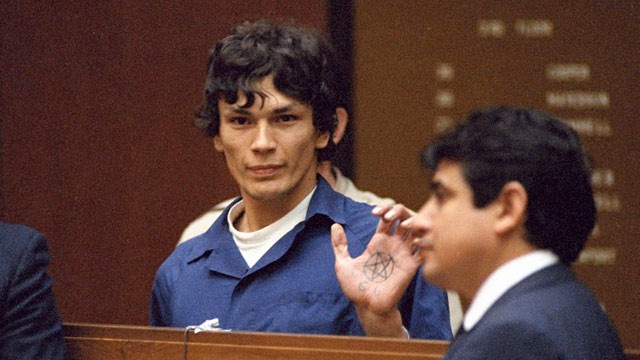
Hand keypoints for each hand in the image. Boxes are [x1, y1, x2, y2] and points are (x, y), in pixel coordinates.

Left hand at [331, 204, 420, 336]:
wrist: (368, 307)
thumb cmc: (356, 288)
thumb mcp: (343, 263)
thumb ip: (340, 244)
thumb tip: (335, 225)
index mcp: (378, 241)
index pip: (387, 217)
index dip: (384, 209)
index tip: (374, 213)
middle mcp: (393, 245)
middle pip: (404, 218)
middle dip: (399, 211)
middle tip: (388, 216)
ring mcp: (403, 254)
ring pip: (416, 230)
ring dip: (414, 222)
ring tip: (405, 225)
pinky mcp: (411, 266)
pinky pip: (423, 249)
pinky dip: (423, 240)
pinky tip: (415, 239)